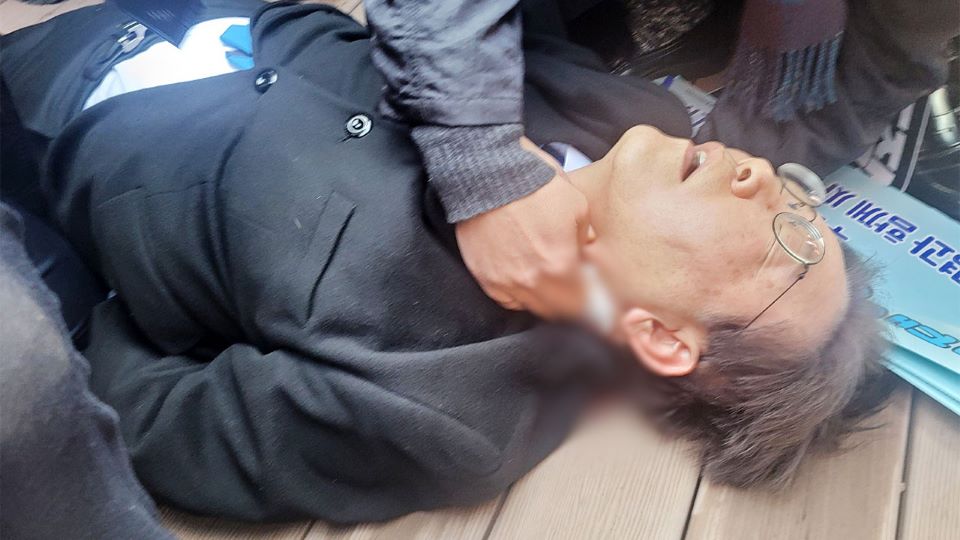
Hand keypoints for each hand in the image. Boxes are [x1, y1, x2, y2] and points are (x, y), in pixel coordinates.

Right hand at [455, 138, 590, 318]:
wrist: (489, 171)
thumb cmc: (536, 184)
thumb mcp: (578, 208)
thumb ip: (585, 241)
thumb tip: (588, 255)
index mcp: (560, 266)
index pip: (585, 307)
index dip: (598, 314)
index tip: (607, 318)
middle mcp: (530, 282)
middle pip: (559, 313)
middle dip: (574, 308)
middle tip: (582, 299)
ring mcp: (504, 282)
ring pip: (533, 307)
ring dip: (548, 301)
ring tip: (556, 287)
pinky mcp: (484, 276)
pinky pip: (508, 298)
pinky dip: (521, 294)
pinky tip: (528, 279)